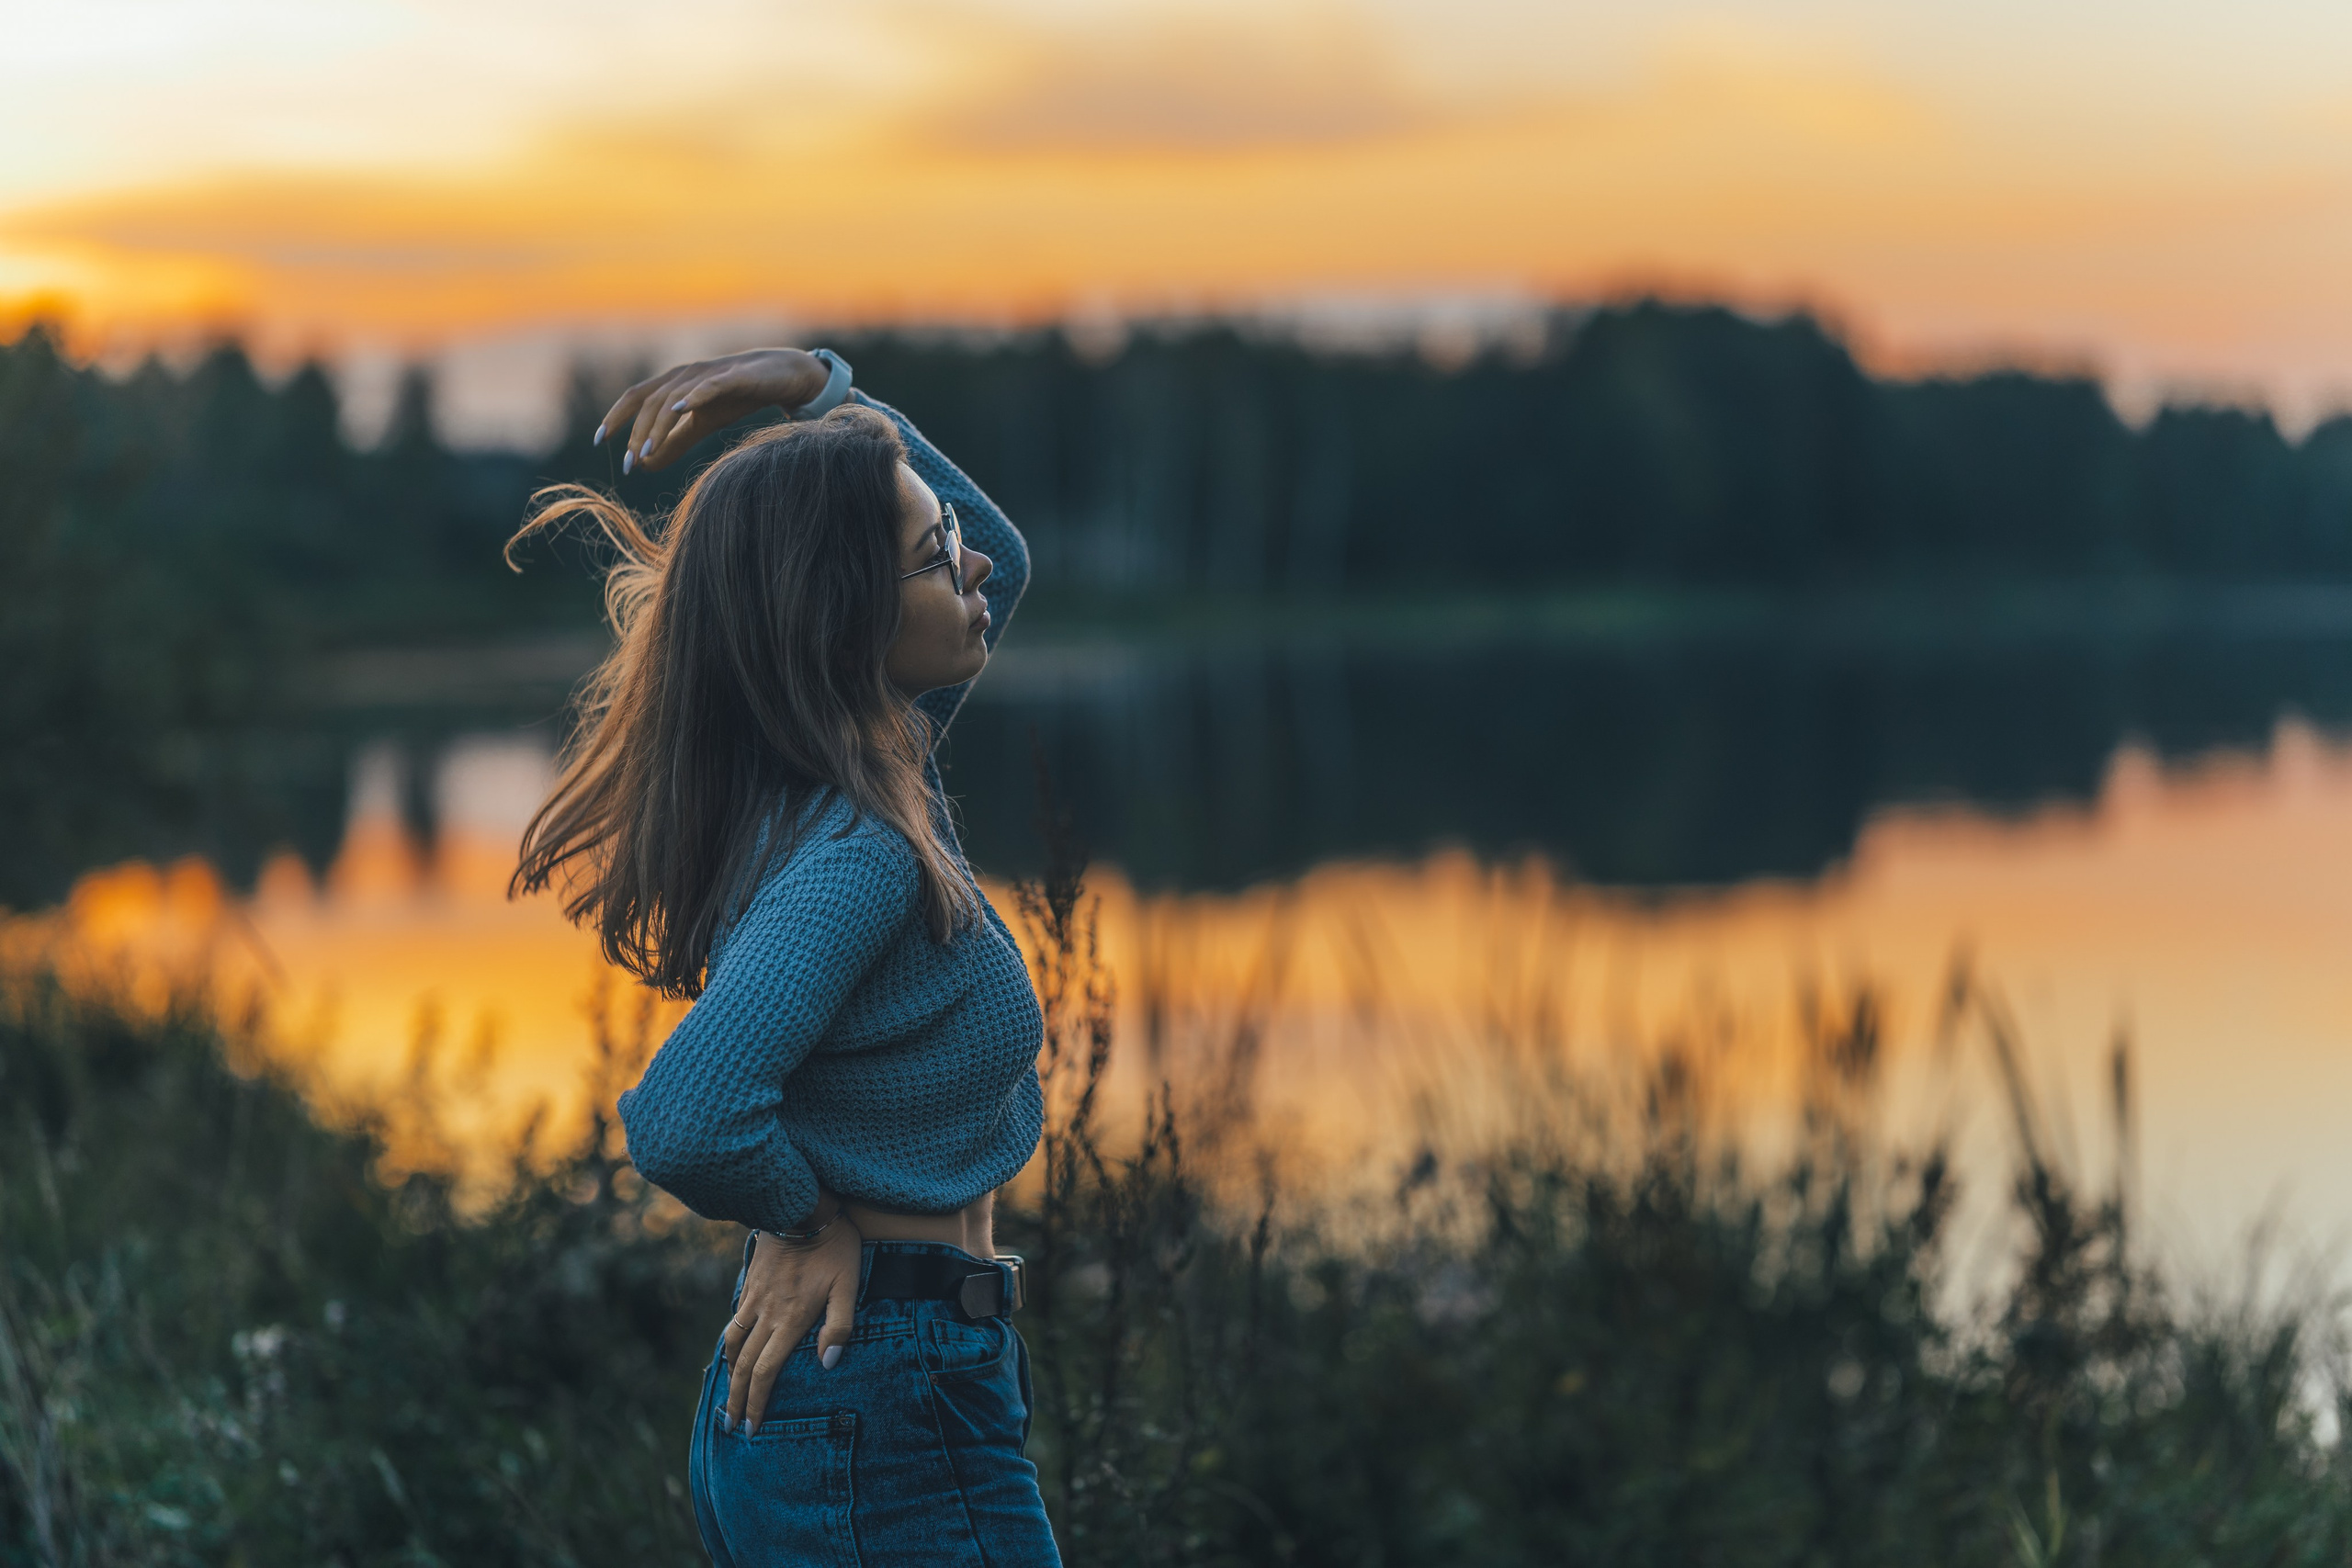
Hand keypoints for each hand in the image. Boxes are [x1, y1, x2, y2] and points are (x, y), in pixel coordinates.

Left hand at [596, 348, 831, 474]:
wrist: (783, 376)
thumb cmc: (738, 397)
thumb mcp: (702, 424)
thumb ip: (674, 443)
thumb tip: (644, 465)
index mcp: (673, 385)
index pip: (636, 398)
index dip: (616, 418)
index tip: (599, 442)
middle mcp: (683, 375)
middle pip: (649, 402)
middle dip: (634, 433)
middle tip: (630, 464)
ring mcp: (707, 374)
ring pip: (672, 398)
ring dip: (656, 426)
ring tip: (646, 451)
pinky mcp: (733, 377)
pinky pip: (707, 386)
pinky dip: (691, 398)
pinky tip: (679, 411)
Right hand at [722, 1215, 862, 1435]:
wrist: (801, 1207)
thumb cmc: (834, 1247)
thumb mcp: (849, 1284)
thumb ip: (840, 1325)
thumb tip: (827, 1363)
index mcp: (790, 1320)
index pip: (765, 1372)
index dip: (757, 1403)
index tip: (752, 1427)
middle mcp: (766, 1314)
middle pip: (743, 1366)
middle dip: (736, 1400)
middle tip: (731, 1427)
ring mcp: (753, 1299)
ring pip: (732, 1345)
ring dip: (727, 1375)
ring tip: (727, 1396)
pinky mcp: (749, 1285)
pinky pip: (733, 1322)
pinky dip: (729, 1345)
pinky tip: (732, 1353)